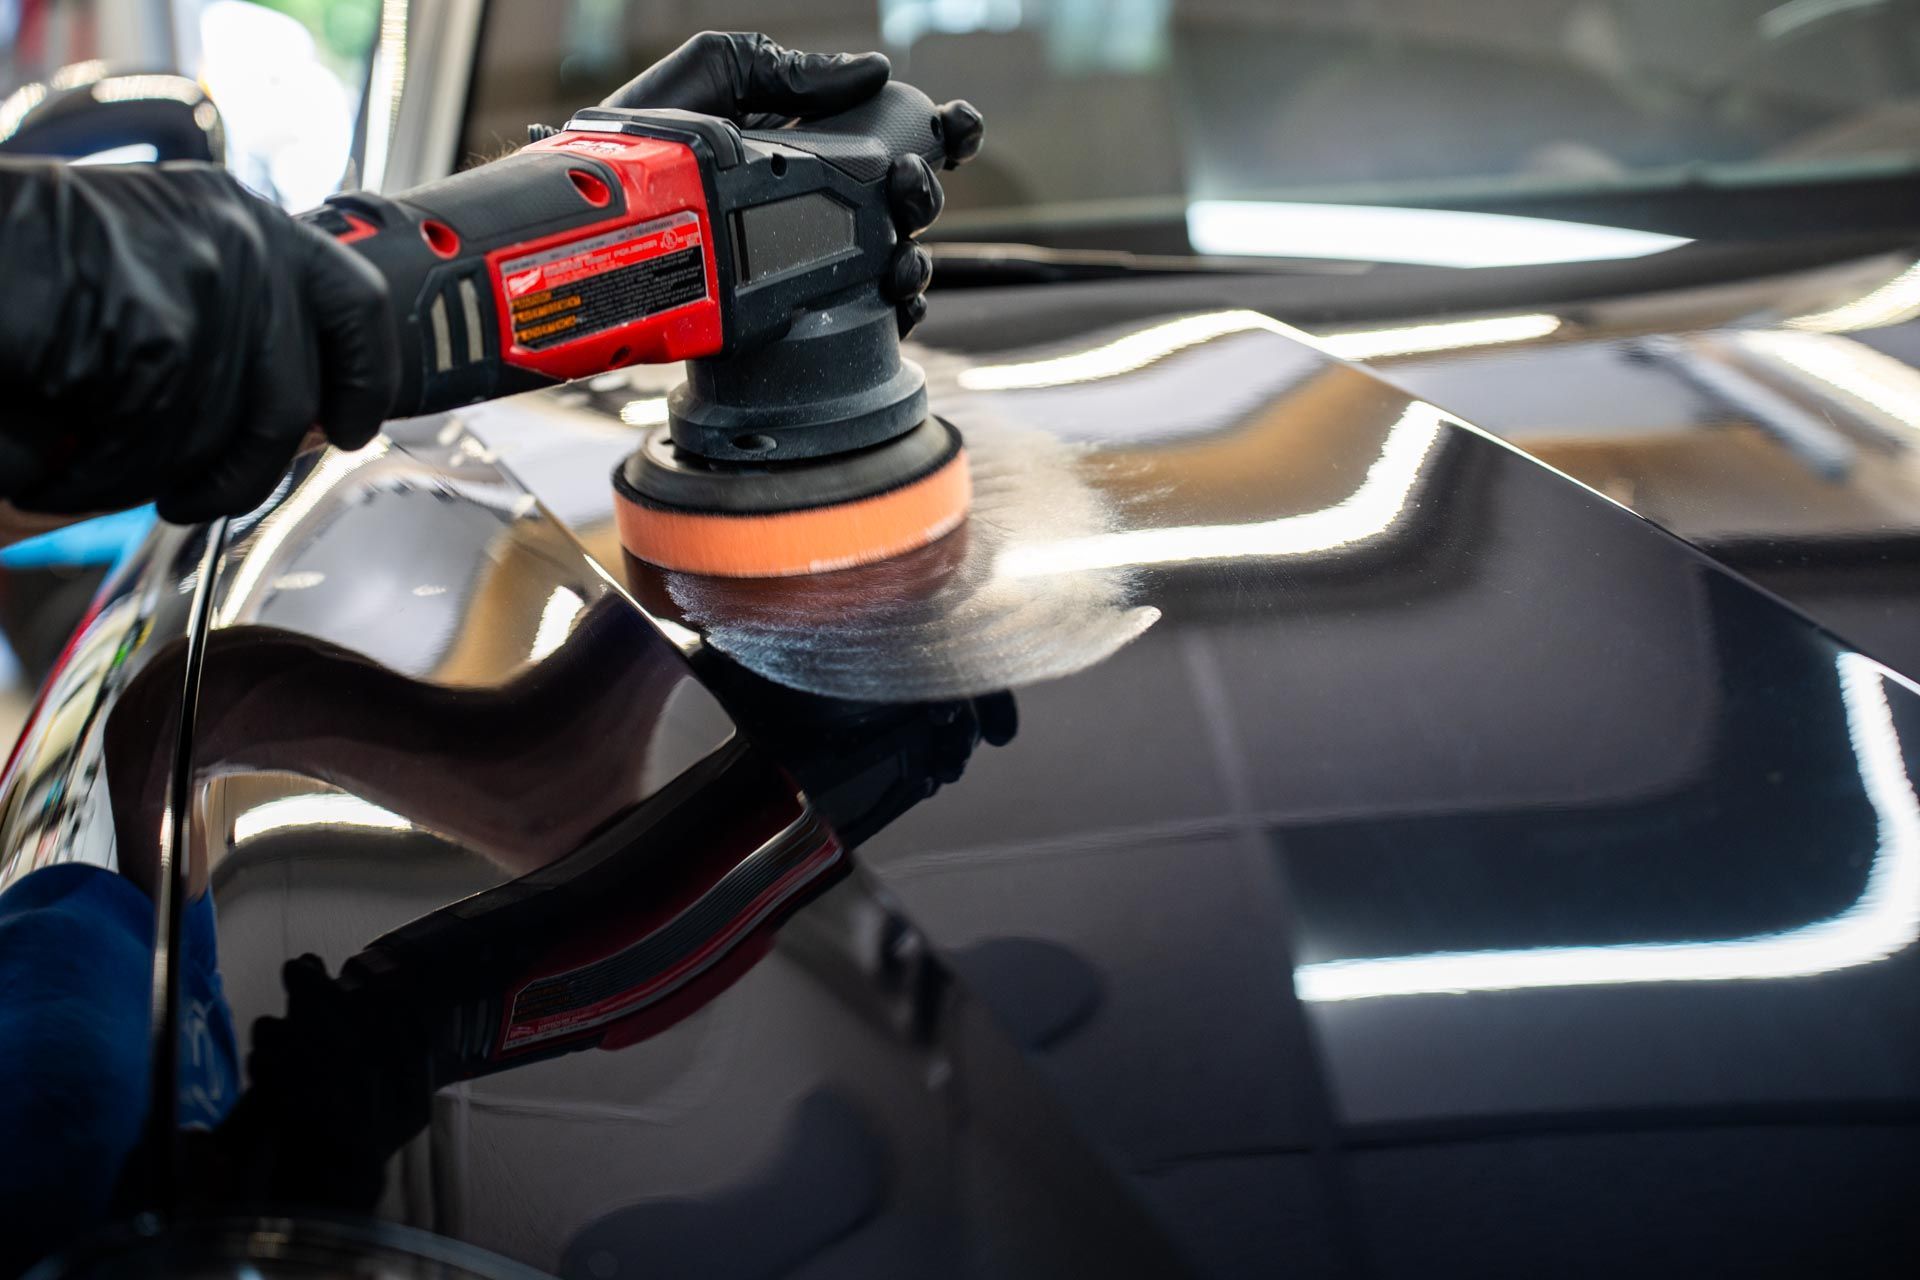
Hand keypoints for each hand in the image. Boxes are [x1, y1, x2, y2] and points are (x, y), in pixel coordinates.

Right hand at [0, 160, 397, 523]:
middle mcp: (240, 242)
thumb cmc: (27, 261)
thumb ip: (234, 317)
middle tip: (193, 499)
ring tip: (90, 464)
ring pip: (218, 436)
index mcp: (243, 218)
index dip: (365, 381)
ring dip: (148, 474)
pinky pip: (156, 445)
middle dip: (240, 473)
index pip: (358, 304)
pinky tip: (57, 456)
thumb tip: (305, 416)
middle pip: (288, 404)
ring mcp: (204, 283)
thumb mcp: (152, 260)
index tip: (348, 428)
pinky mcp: (159, 332)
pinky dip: (97, 473)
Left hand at [600, 32, 982, 337]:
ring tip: (901, 253)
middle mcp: (822, 197)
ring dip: (918, 257)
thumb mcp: (711, 74)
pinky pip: (864, 316)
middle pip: (907, 201)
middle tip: (907, 188)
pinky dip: (895, 312)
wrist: (595, 213)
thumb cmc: (644, 139)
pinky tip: (894, 302)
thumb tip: (874, 70)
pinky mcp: (794, 305)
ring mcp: (811, 254)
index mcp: (815, 138)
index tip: (957, 130)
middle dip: (925, 194)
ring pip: (896, 261)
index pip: (897, 133)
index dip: (941, 132)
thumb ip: (786, 67)